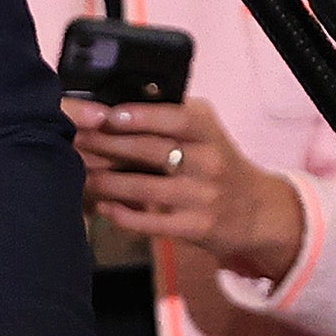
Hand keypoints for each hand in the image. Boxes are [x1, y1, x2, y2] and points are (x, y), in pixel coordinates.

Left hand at [69, 95, 303, 279]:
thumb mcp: (207, 134)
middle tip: (76, 141)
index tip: (107, 115)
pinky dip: (124, 215)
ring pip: (147, 187)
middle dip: (109, 145)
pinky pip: (154, 222)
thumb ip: (173, 119)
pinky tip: (103, 207)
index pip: (177, 117)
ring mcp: (204, 197)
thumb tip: (116, 108)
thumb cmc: (219, 164)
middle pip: (153, 150)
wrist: (258, 211)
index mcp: (209, 131)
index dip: (141, 116)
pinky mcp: (198, 227)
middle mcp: (210, 161)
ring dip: (108, 182)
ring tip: (80, 175)